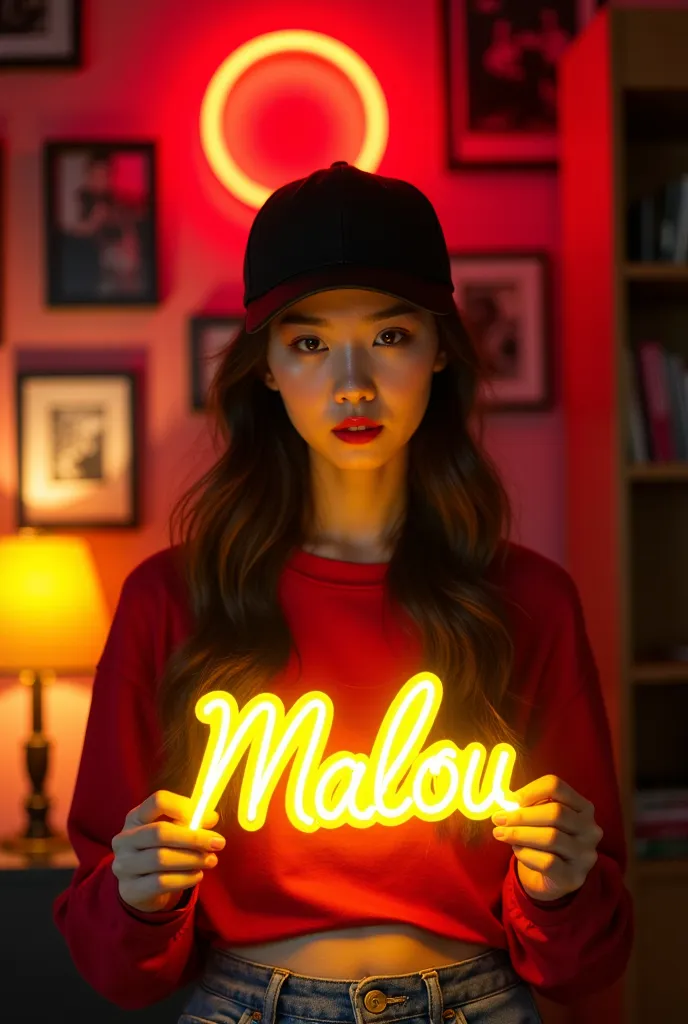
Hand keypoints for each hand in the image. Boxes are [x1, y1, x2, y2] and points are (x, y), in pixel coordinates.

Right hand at [112, 790, 225, 913]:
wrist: (139, 888)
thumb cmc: (160, 851)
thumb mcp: (173, 833)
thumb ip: (191, 822)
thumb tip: (211, 817)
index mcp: (136, 817)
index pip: (158, 801)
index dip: (184, 807)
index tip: (207, 819)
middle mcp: (125, 839)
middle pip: (160, 832)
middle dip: (193, 838)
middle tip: (218, 843)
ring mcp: (124, 865)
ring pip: (161, 859)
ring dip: (192, 859)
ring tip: (211, 860)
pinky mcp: (130, 890)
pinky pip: (161, 882)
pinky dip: (185, 878)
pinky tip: (198, 875)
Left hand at [491, 774, 602, 901]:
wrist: (552, 879)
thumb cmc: (544, 839)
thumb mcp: (541, 818)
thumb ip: (529, 806)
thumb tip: (506, 800)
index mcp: (583, 807)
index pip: (556, 787)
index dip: (530, 790)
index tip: (510, 800)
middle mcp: (590, 829)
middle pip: (555, 812)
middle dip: (522, 815)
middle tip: (498, 819)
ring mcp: (585, 855)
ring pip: (551, 837)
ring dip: (519, 834)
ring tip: (501, 833)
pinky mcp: (574, 877)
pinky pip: (548, 862)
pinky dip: (526, 854)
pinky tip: (516, 850)